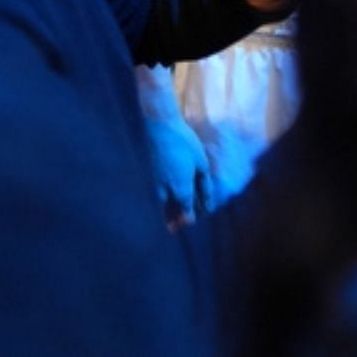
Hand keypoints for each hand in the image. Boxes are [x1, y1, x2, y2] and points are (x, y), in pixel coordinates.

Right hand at [145, 108, 214, 226]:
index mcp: (181, 187)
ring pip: (161, 206)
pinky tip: (162, 204)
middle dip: (177, 221)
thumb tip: (207, 201)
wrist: (159, 127)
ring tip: (169, 227)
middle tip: (177, 230)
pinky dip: (160, 203)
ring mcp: (155, 183)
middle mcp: (166, 189)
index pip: (186, 212)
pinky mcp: (149, 176)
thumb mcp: (200, 162)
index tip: (195, 222)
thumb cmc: (184, 142)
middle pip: (171, 212)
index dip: (191, 219)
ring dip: (166, 215)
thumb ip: (204, 184)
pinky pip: (155, 196)